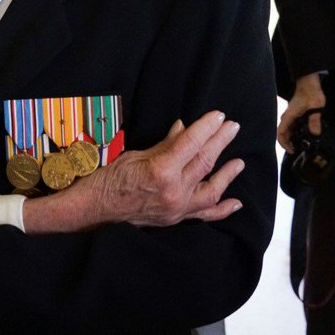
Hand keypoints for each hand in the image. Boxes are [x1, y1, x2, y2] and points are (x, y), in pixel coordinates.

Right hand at [73, 111, 244, 228]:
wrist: (94, 210)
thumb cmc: (108, 179)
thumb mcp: (135, 155)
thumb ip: (165, 144)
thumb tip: (184, 128)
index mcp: (161, 171)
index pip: (191, 144)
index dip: (206, 127)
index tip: (219, 116)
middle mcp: (173, 191)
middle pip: (204, 163)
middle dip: (220, 142)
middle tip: (233, 127)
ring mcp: (176, 208)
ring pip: (211, 190)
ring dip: (227, 175)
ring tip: (240, 162)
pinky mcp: (175, 219)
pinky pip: (204, 215)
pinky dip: (221, 209)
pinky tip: (235, 202)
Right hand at [277, 73, 325, 151]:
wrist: (309, 83)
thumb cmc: (310, 92)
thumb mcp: (316, 107)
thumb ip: (314, 120)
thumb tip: (315, 133)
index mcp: (290, 116)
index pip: (281, 133)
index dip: (284, 143)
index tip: (291, 150)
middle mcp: (287, 117)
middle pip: (283, 133)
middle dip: (288, 143)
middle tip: (297, 151)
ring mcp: (290, 115)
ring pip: (287, 130)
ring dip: (291, 138)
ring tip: (300, 145)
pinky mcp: (294, 114)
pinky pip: (291, 126)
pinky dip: (294, 133)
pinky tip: (303, 135)